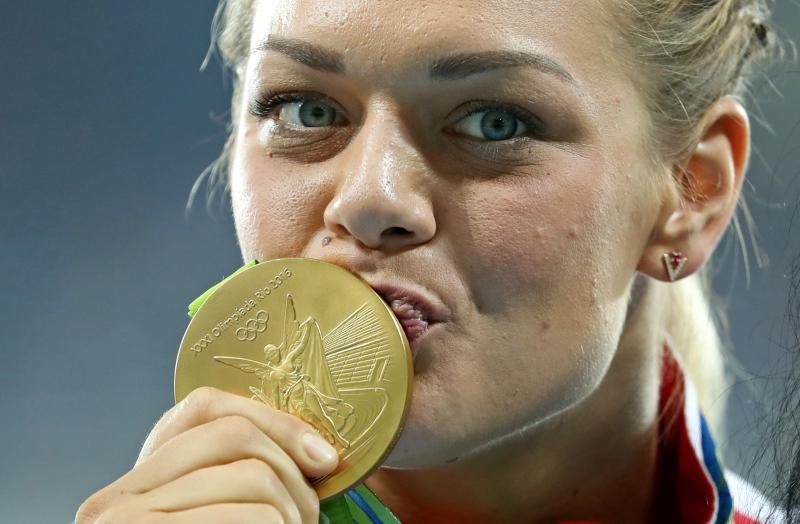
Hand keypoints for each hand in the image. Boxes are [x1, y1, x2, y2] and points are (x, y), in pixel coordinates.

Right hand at [75, 387, 338, 522]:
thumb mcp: (222, 518)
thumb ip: (238, 484)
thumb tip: (320, 457)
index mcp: (136, 483)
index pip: (207, 407)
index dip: (276, 423)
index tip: (326, 459)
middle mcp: (115, 498)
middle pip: (236, 437)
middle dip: (292, 477)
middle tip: (307, 522)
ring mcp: (126, 521)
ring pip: (254, 478)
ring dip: (294, 514)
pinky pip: (256, 517)